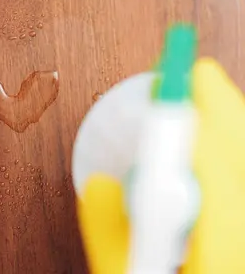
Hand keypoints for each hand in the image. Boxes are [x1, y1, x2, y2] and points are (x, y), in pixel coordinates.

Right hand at [77, 58, 244, 272]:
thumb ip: (110, 238)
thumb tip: (105, 186)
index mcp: (220, 258)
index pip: (220, 183)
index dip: (209, 122)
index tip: (193, 79)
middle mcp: (242, 251)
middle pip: (243, 173)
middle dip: (227, 120)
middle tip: (205, 82)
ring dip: (230, 143)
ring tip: (211, 114)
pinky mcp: (241, 246)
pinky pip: (242, 198)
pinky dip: (231, 171)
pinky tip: (220, 161)